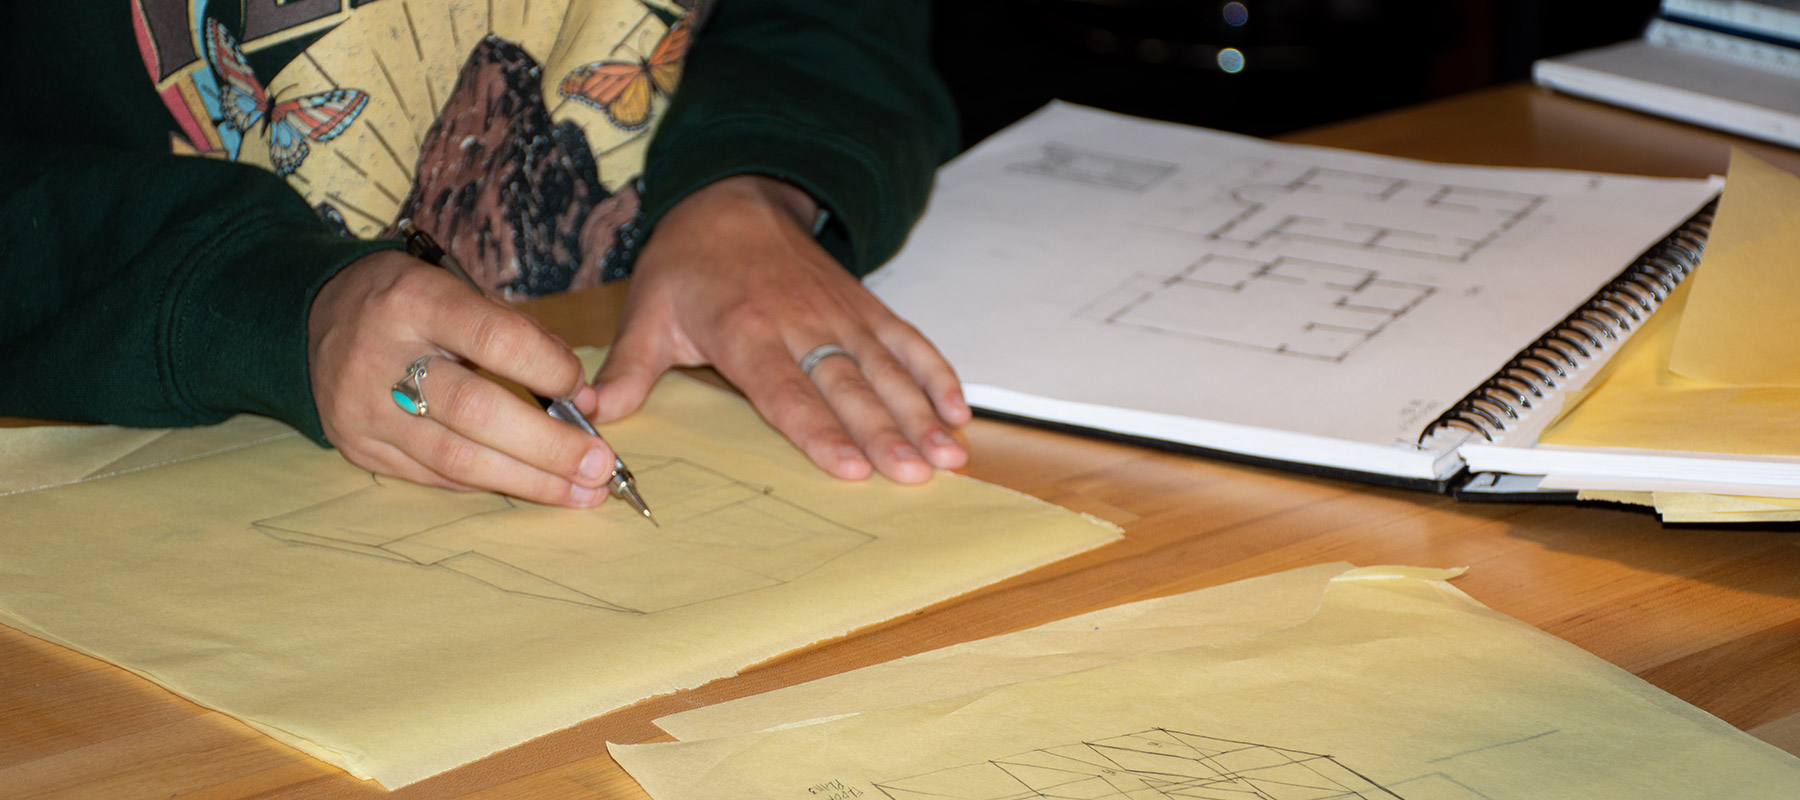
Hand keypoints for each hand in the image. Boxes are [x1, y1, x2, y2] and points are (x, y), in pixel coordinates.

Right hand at [306, 250, 619, 507]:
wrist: (309, 320)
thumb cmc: (407, 302)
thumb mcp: (456, 288)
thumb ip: (519, 334)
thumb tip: (580, 395)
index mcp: (413, 300)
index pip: (494, 339)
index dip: (548, 369)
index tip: (582, 391)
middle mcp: (381, 356)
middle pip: (476, 411)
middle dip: (549, 446)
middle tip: (601, 466)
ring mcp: (364, 409)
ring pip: (457, 458)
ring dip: (530, 481)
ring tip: (582, 492)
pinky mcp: (359, 448)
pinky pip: (436, 475)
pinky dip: (490, 481)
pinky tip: (530, 486)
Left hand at [592, 175, 971, 483]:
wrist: (734, 198)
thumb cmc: (690, 265)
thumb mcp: (648, 312)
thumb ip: (628, 369)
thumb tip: (593, 413)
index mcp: (746, 331)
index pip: (787, 391)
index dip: (820, 430)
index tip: (849, 466)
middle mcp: (802, 324)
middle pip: (849, 388)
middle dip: (885, 434)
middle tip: (913, 474)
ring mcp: (841, 316)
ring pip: (888, 370)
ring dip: (920, 414)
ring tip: (947, 456)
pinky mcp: (866, 309)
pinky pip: (909, 342)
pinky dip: (937, 375)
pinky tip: (959, 412)